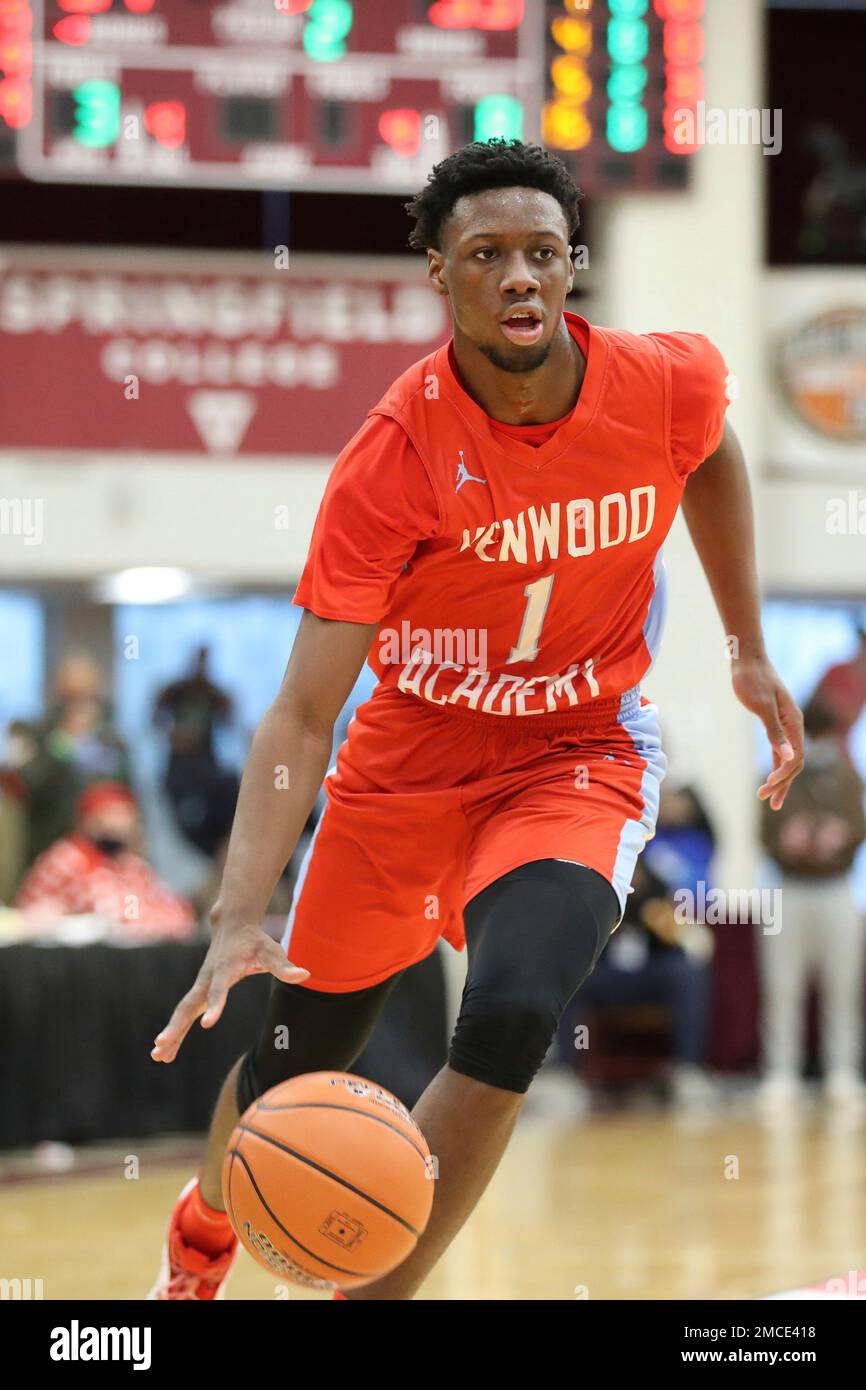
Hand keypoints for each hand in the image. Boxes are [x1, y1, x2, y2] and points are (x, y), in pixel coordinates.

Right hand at [151, 920, 308, 1062]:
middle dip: (176, 1026)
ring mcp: (200, 986)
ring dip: (171, 1032)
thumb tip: (304, 975)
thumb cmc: (255, 942)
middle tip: (161, 1045)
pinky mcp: (199, 992)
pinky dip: (174, 1031)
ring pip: (182, 1011)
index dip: (214, 1005)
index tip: (207, 1024)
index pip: (218, 989)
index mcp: (224, 969)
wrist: (233, 926)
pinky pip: (184, 1014)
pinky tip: (165, 1053)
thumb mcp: (272, 951)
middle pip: (188, 1005)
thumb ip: (285, 966)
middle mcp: (207, 979)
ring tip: (157, 1056)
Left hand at [730, 655, 803, 809]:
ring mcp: (784, 724)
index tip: (767, 788)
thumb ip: (775, 732)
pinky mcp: (774, 722)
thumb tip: (789, 757)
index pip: (796, 757)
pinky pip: (780, 750)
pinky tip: (771, 777)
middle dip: (782, 783)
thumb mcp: (762, 706)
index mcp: (793, 722)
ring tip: (768, 798)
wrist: (747, 660)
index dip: (784, 776)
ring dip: (779, 779)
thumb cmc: (752, 680)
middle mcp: (793, 725)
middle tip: (767, 801)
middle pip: (794, 762)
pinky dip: (776, 765)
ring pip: (787, 758)